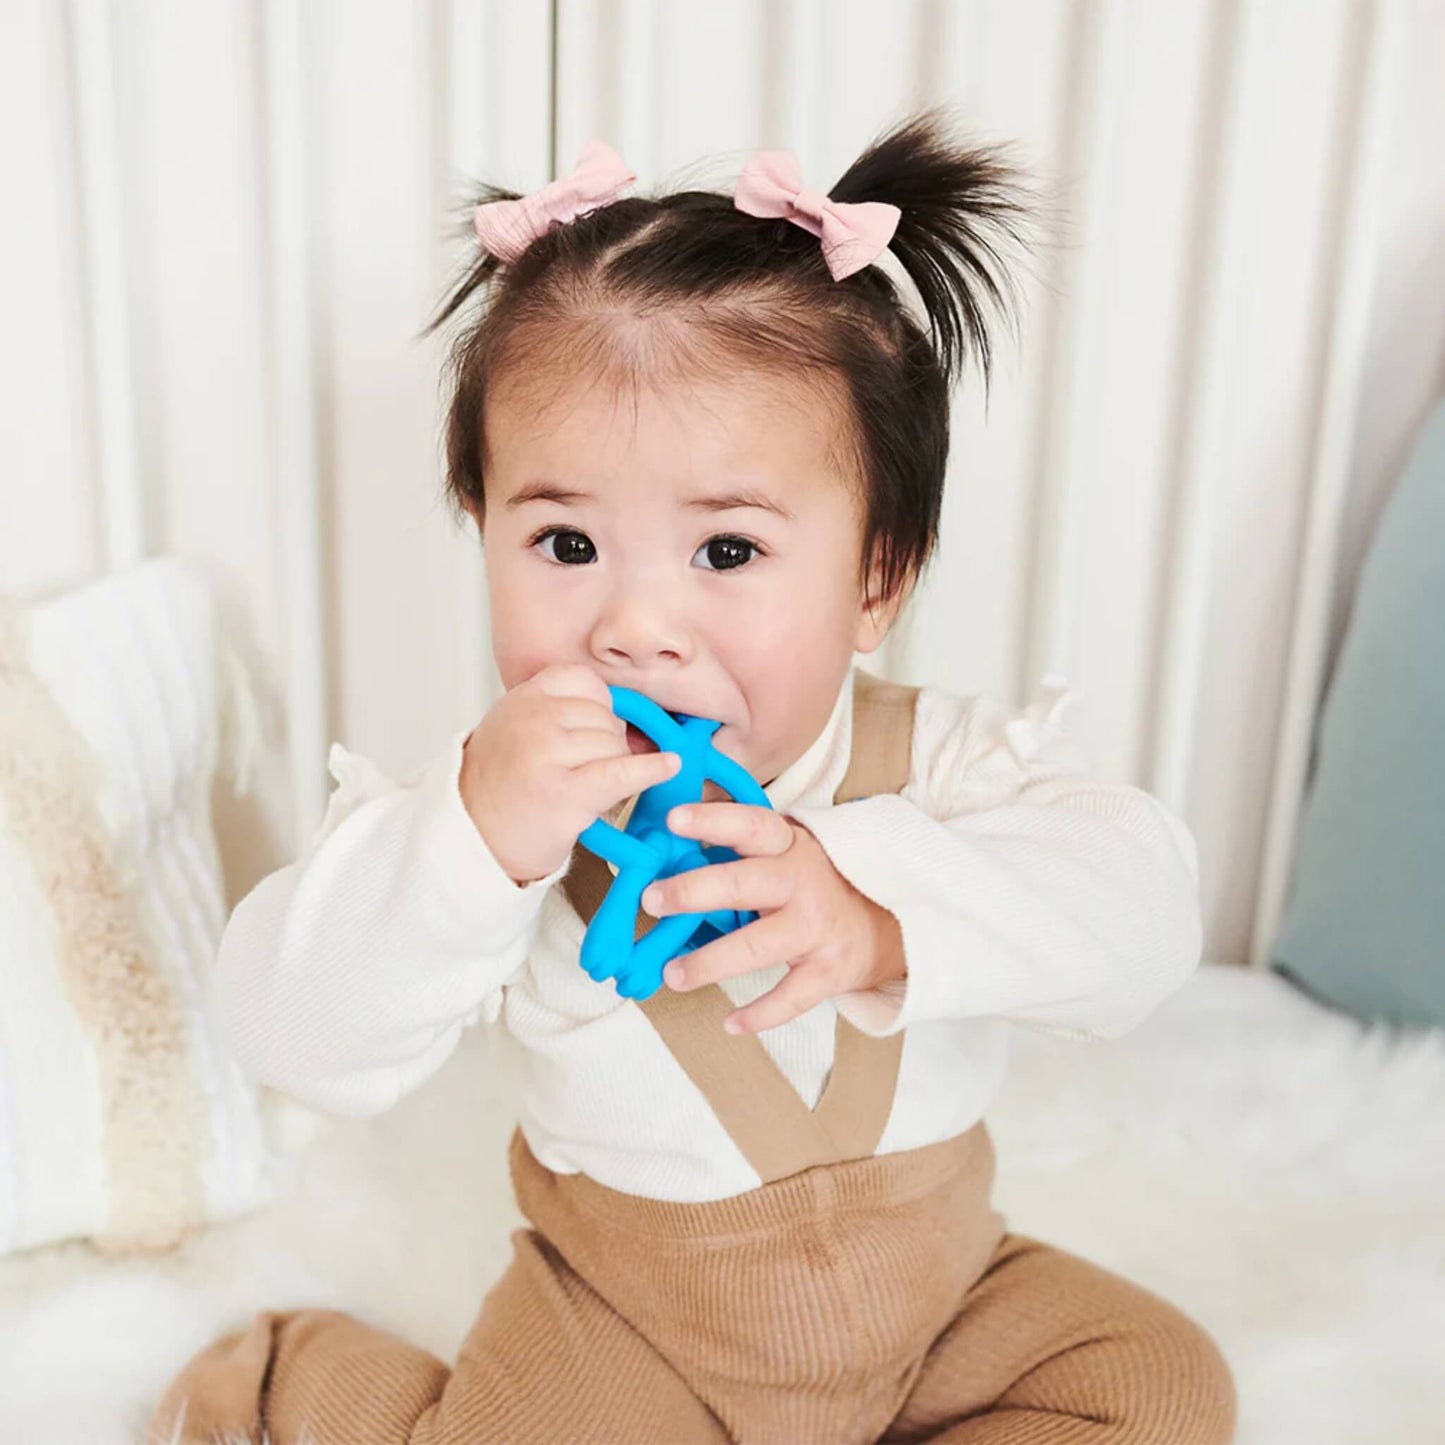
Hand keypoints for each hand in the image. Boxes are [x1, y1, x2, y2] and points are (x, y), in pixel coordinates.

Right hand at [461, 664, 680, 883]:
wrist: (472, 835)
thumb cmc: (500, 787)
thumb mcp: (515, 727)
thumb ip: (557, 710)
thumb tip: (624, 716)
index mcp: (523, 698)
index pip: (585, 682)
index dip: (600, 707)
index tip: (597, 728)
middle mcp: (534, 720)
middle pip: (605, 717)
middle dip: (608, 743)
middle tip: (585, 769)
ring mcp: (549, 753)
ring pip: (615, 745)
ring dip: (613, 767)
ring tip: (584, 786)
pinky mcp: (567, 792)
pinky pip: (622, 771)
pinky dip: (651, 770)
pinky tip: (669, 767)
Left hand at [640, 802, 905, 1033]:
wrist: (890, 922)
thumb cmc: (819, 883)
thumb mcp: (788, 854)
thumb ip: (742, 852)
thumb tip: (670, 855)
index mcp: (789, 847)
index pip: (751, 826)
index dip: (713, 820)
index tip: (674, 818)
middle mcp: (803, 884)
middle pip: (742, 885)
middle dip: (692, 892)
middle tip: (651, 899)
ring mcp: (816, 929)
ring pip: (756, 947)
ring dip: (709, 963)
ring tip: (671, 974)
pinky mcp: (829, 971)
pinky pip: (790, 999)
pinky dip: (760, 1015)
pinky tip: (730, 1023)